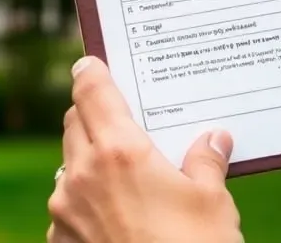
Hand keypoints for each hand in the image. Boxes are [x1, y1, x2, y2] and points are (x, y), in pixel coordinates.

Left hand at [47, 57, 242, 242]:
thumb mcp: (213, 205)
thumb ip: (207, 163)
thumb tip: (215, 139)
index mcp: (118, 152)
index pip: (90, 90)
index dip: (90, 71)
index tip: (90, 61)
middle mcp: (81, 176)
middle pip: (74, 123)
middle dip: (93, 115)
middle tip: (123, 117)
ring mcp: (65, 214)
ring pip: (69, 167)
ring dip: (89, 161)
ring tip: (127, 174)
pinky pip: (68, 208)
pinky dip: (86, 201)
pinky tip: (118, 218)